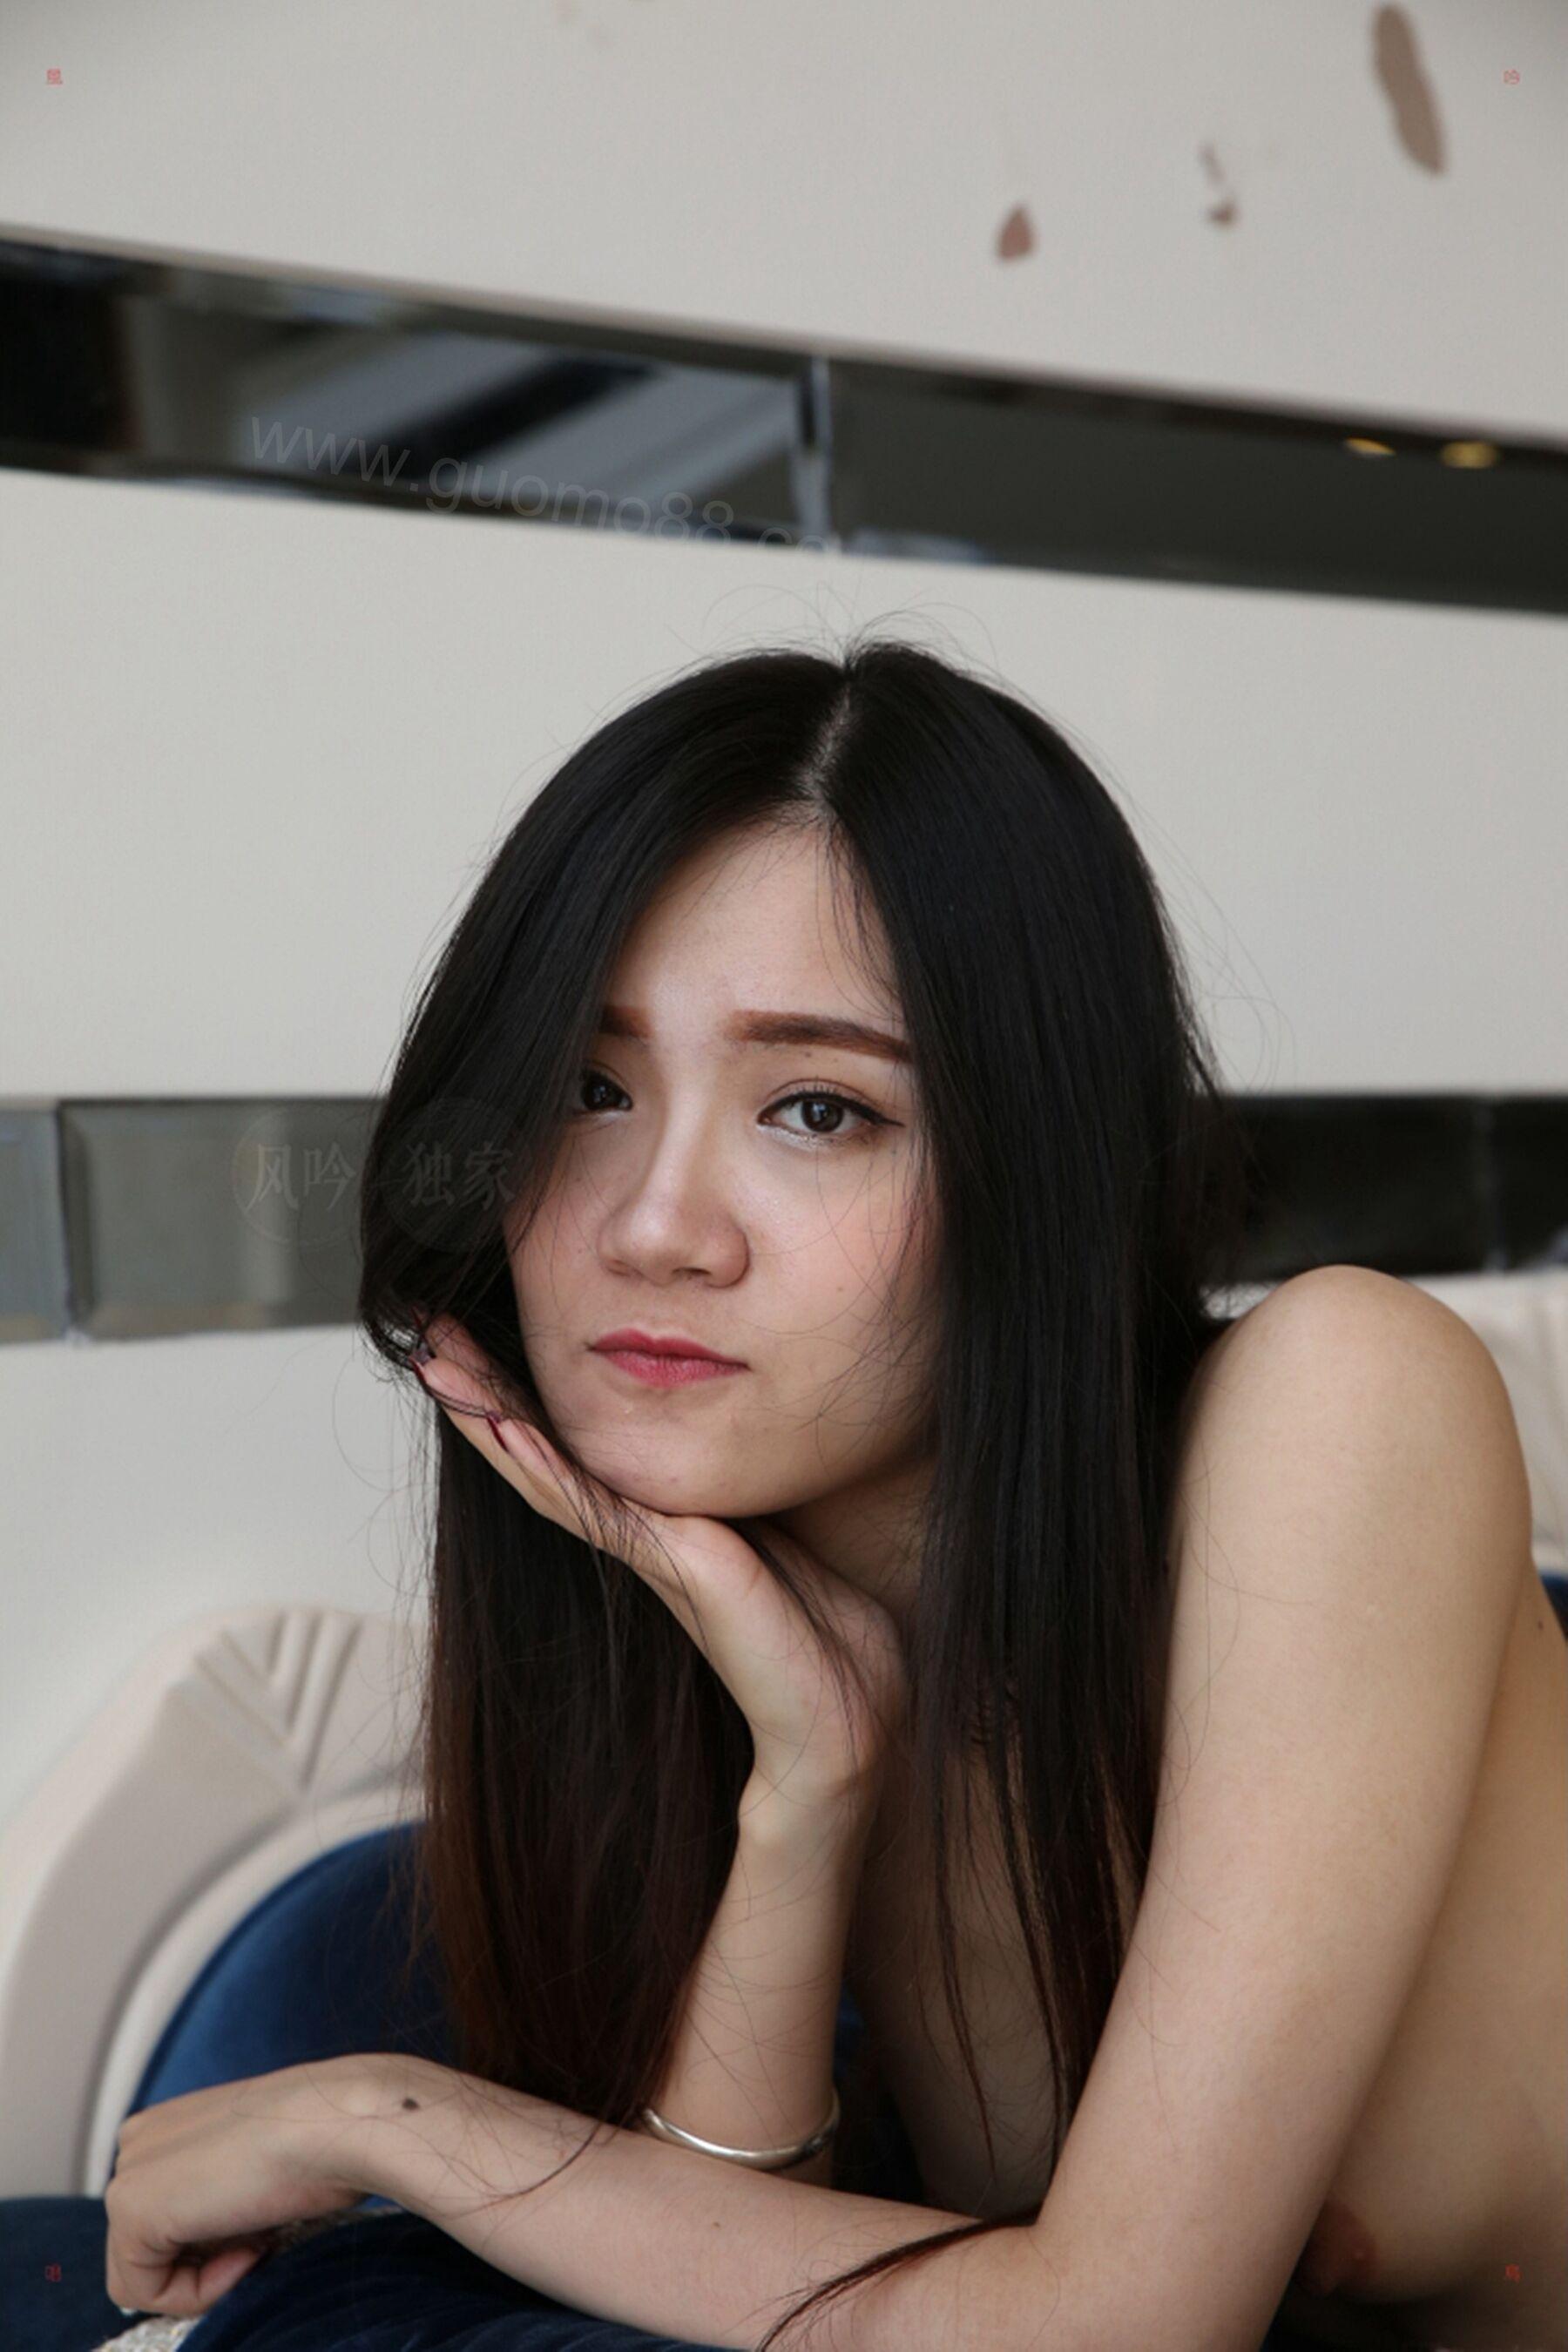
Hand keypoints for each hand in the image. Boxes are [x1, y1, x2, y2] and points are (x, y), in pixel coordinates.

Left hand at [103, 2057, 378, 2319]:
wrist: (335, 2121)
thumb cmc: (318, 2138)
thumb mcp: (255, 2165)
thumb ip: (217, 2195)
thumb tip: (209, 2246)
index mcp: (166, 2125)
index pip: (164, 2218)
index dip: (215, 2241)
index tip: (263, 2222)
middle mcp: (135, 2142)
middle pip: (148, 2246)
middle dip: (205, 2257)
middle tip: (262, 2234)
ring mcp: (126, 2174)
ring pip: (142, 2273)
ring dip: (204, 2276)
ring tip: (258, 2239)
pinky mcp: (130, 2210)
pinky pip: (144, 2289)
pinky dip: (197, 2291)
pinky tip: (245, 2250)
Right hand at [411, 1315, 907, 1809]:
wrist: (846, 1727)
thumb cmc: (827, 1641)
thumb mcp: (785, 1539)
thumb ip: (752, 1502)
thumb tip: (764, 1449)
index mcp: (664, 1522)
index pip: (576, 1446)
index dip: (523, 1395)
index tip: (476, 1337)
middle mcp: (644, 1534)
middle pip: (542, 1451)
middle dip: (483, 1391)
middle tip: (425, 1333)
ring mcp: (652, 1550)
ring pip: (548, 1472)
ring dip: (490, 1416)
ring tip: (436, 1363)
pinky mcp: (676, 1566)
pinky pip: (593, 1506)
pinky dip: (544, 1465)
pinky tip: (505, 1426)